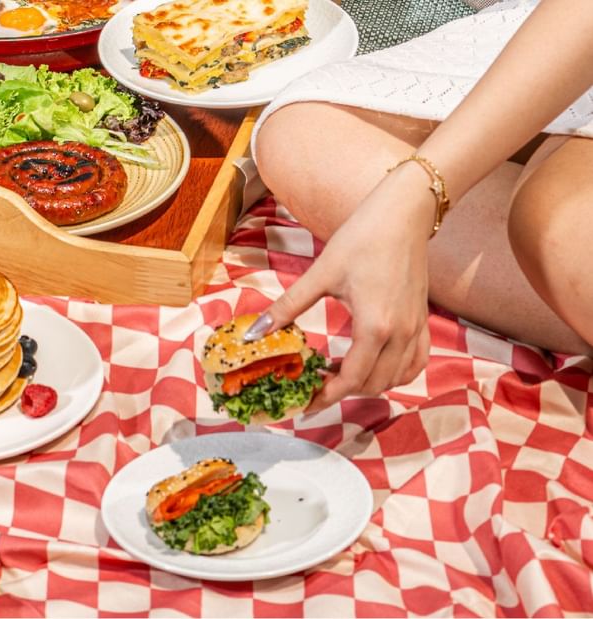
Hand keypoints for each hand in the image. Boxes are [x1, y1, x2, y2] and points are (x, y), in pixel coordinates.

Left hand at [244, 164, 435, 410]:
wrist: (404, 214)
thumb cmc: (362, 239)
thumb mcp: (320, 274)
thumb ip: (288, 307)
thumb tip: (255, 331)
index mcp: (374, 327)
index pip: (350, 380)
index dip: (326, 397)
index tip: (305, 403)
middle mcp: (400, 334)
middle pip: (373, 385)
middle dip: (344, 391)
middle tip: (316, 383)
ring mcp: (415, 328)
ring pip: (396, 378)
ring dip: (369, 383)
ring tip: (340, 373)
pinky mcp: (422, 319)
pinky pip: (416, 362)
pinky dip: (397, 372)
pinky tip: (376, 365)